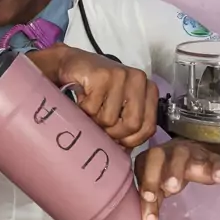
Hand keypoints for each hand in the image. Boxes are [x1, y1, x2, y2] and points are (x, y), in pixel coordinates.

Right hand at [29, 45, 157, 147]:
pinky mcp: (102, 76)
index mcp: (148, 89)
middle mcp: (139, 79)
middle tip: (98, 124)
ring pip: (109, 119)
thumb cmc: (95, 90)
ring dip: (93, 120)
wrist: (71, 65)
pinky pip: (92, 109)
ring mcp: (121, 75)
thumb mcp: (117, 107)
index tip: (115, 138)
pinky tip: (81, 98)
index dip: (129, 140)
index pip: (148, 128)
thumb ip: (127, 125)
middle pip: (132, 125)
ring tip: (89, 107)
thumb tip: (125, 154)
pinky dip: (82, 110)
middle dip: (111, 133)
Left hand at [134, 139, 219, 219]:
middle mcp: (167, 153)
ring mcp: (188, 152)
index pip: (143, 169)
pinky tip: (219, 178)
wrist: (195, 154)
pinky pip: (214, 160)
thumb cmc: (168, 173)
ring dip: (182, 168)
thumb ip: (152, 203)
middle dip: (162, 172)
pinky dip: (217, 168)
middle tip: (170, 188)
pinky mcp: (210, 157)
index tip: (149, 198)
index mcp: (149, 160)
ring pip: (183, 154)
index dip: (146, 183)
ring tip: (182, 185)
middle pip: (158, 156)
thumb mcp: (158, 188)